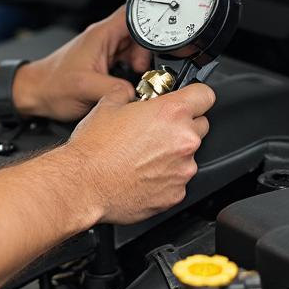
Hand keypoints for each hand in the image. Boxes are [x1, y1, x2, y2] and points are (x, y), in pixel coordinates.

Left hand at [14, 7, 152, 121]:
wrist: (34, 93)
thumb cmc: (51, 86)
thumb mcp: (85, 89)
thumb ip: (114, 90)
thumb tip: (136, 94)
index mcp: (100, 34)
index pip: (134, 13)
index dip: (152, 22)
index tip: (160, 41)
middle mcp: (102, 38)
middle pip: (138, 33)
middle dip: (147, 51)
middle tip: (141, 70)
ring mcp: (102, 50)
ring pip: (133, 48)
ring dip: (139, 63)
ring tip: (133, 77)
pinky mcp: (101, 62)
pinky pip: (125, 61)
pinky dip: (131, 71)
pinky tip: (125, 83)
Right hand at [65, 82, 214, 223]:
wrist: (82, 184)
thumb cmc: (93, 149)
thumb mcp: (106, 106)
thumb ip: (126, 95)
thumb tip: (129, 95)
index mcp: (171, 113)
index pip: (205, 95)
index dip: (195, 96)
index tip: (188, 100)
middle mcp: (183, 140)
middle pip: (200, 126)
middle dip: (182, 126)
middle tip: (156, 130)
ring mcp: (182, 169)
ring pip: (188, 155)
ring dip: (172, 154)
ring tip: (143, 156)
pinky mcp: (176, 194)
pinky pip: (178, 180)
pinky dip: (165, 178)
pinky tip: (142, 174)